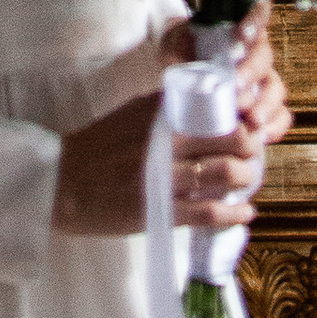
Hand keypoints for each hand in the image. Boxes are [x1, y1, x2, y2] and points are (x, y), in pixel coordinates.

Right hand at [51, 1, 289, 236]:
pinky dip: (234, 213)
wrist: (62, 181)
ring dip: (245, 177)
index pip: (215, 108)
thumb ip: (166, 109)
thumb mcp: (131, 114)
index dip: (241, 116)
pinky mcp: (160, 211)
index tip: (249, 122)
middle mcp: (165, 139)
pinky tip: (245, 212)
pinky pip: (209, 212)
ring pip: (224, 174)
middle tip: (254, 152)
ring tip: (247, 180)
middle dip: (251, 147)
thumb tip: (204, 104)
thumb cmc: (98, 146)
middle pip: (229, 139)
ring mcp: (164, 176)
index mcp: (159, 112)